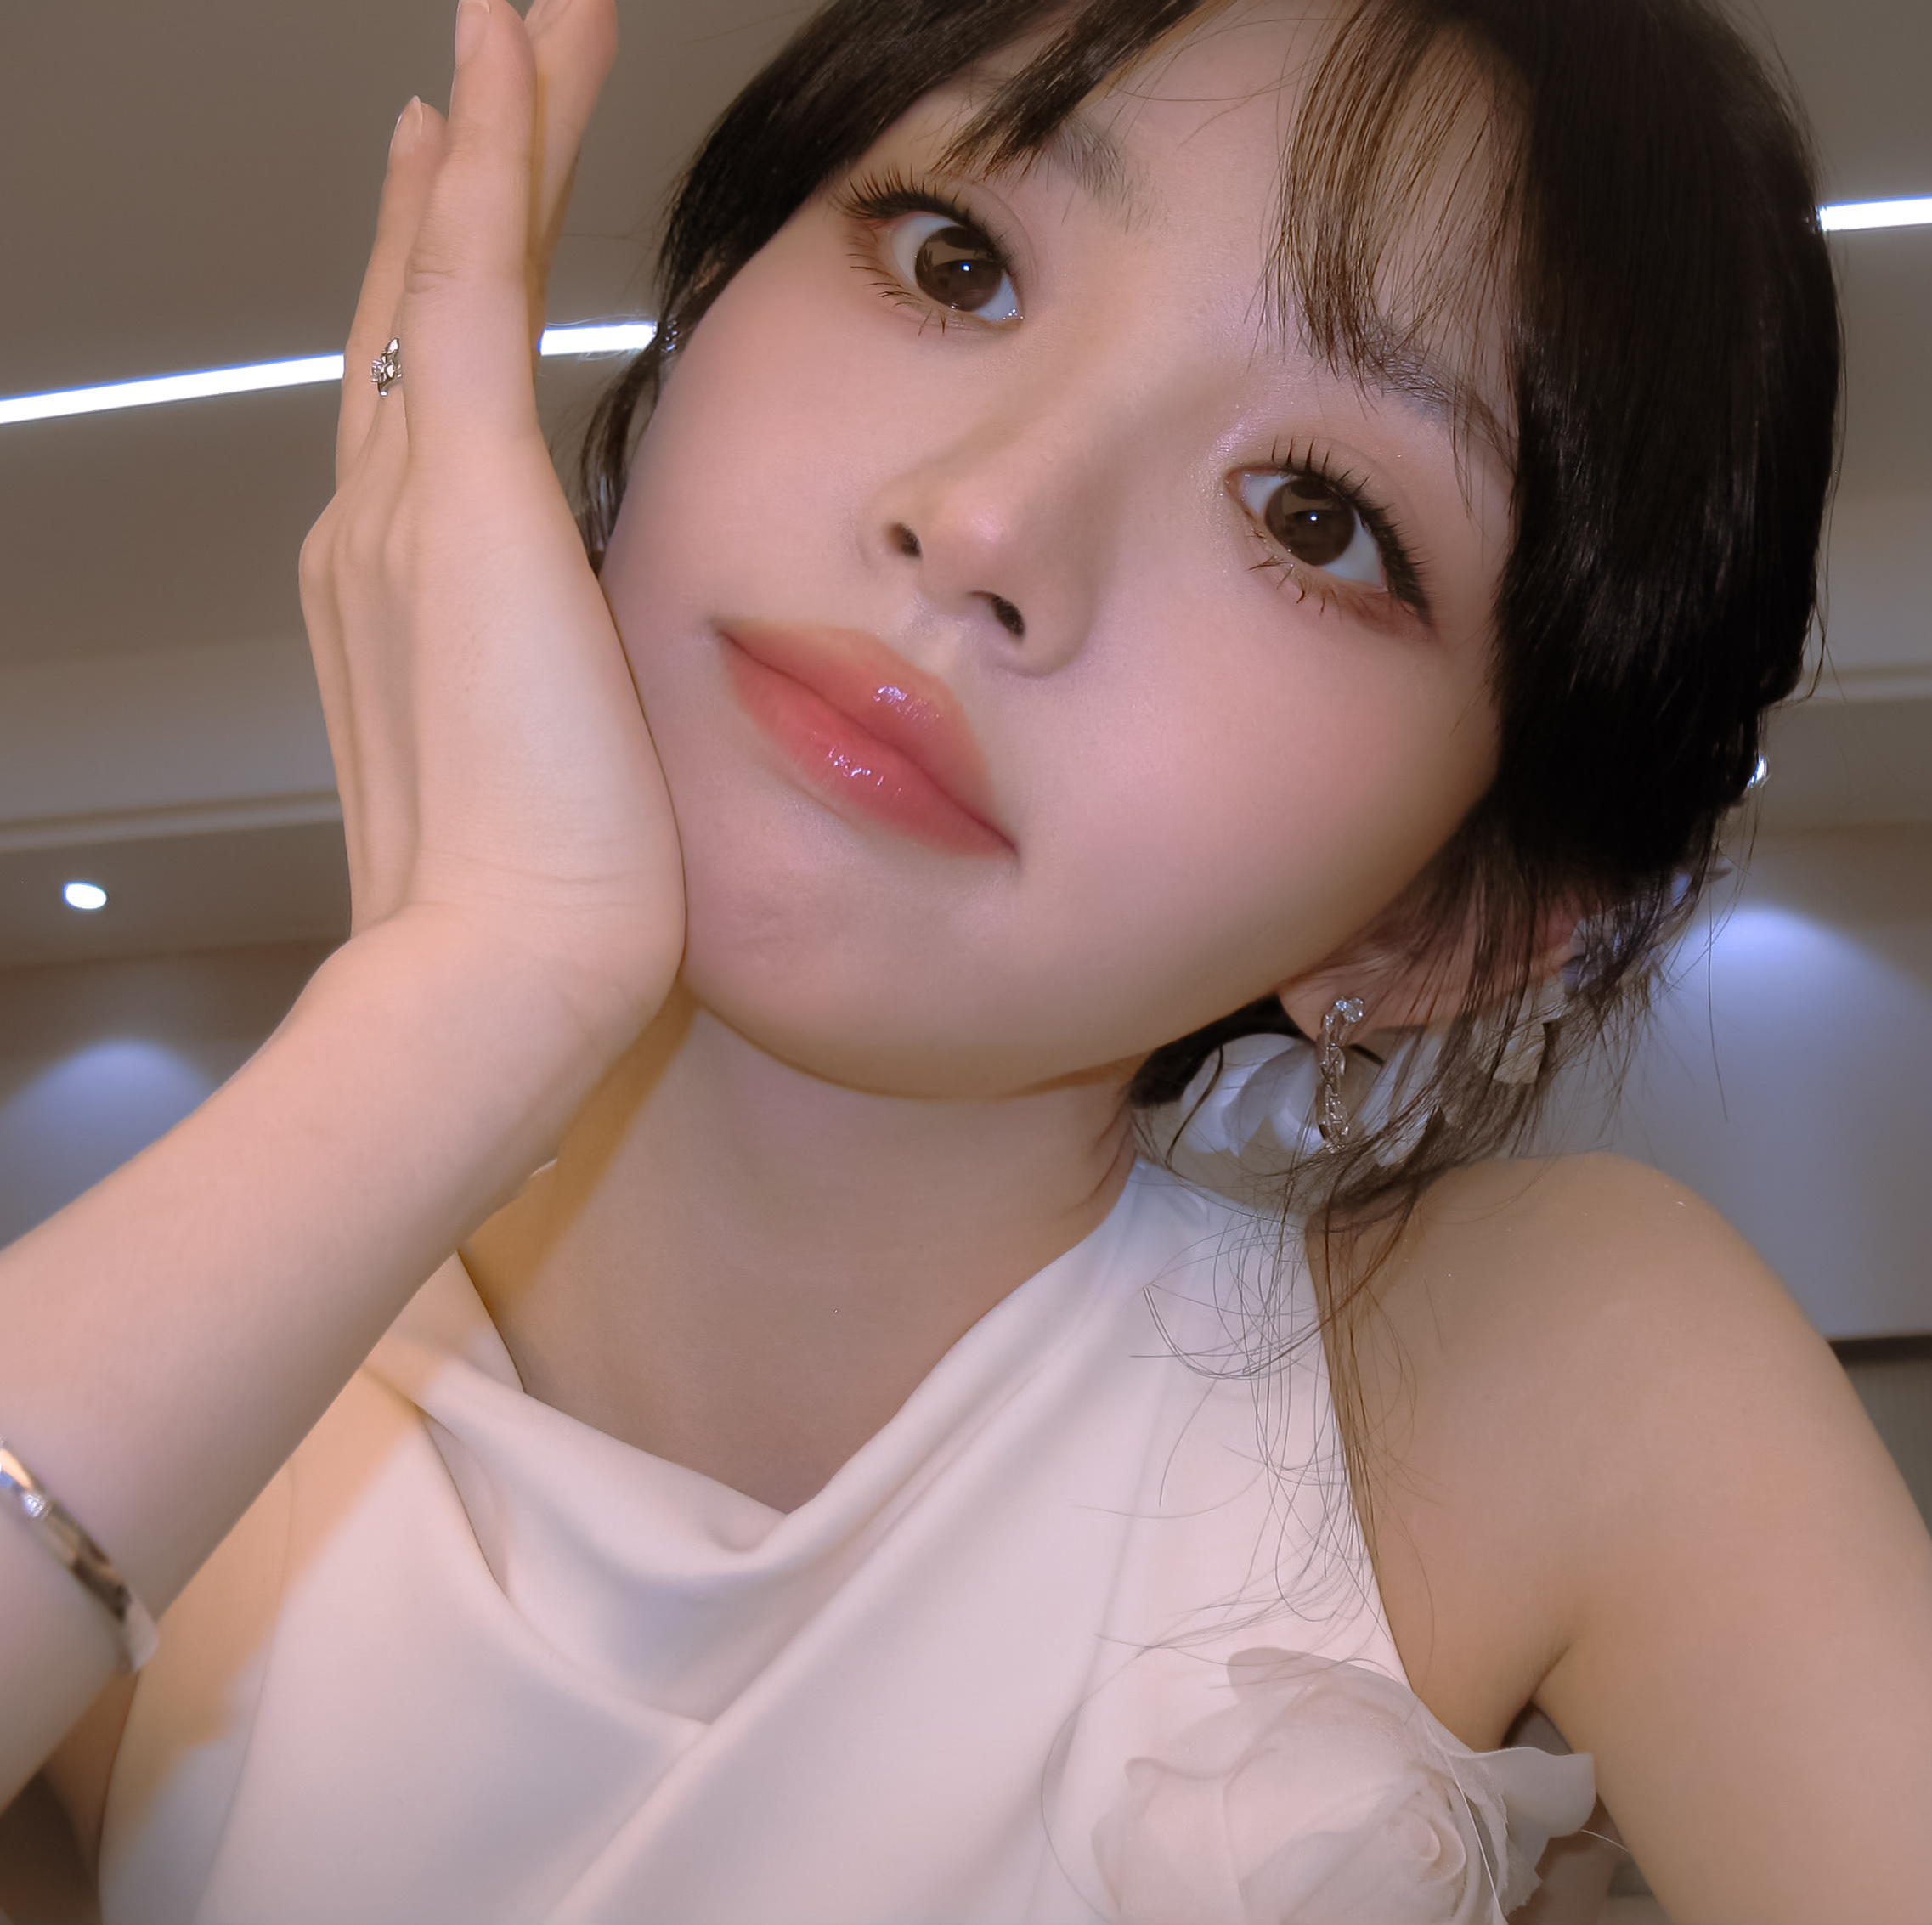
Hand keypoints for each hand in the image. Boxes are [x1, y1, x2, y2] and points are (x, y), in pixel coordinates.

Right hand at [300, 0, 682, 1057]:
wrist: (511, 976)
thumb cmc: (555, 912)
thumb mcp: (569, 775)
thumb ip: (575, 699)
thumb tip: (615, 690)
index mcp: (411, 598)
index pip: (431, 401)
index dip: (439, 286)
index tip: (461, 190)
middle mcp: (382, 530)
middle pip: (417, 308)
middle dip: (455, 177)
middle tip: (478, 60)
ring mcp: (407, 505)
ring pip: (442, 268)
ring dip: (484, 133)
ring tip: (516, 16)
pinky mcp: (463, 499)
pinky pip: (465, 283)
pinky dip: (481, 162)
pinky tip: (499, 55)